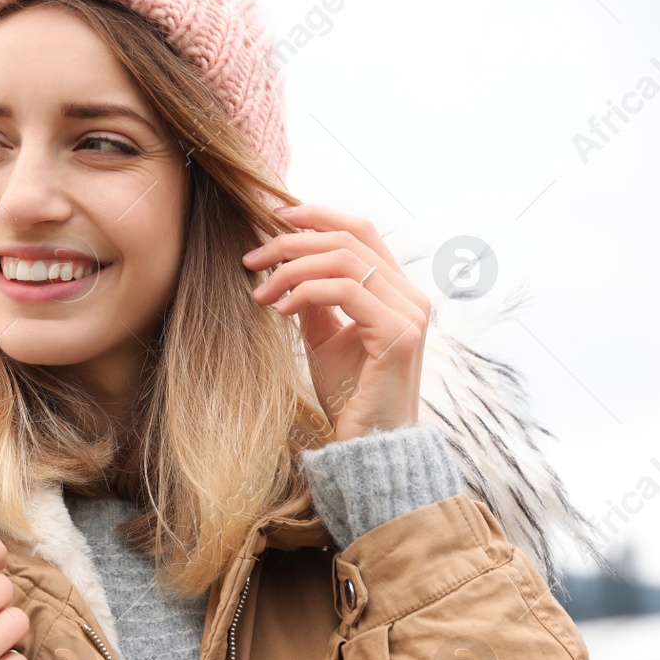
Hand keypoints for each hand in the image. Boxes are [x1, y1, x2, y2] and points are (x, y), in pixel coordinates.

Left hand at [243, 204, 430, 441]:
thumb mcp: (324, 339)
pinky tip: (279, 309)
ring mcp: (409, 312)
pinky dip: (305, 292)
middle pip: (348, 237)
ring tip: (259, 292)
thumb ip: (314, 301)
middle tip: (250, 259)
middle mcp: (410, 295)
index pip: (360, 230)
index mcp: (396, 290)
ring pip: (344, 259)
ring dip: (291, 268)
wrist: (369, 443)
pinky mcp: (398, 333)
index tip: (272, 219)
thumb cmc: (349, 394)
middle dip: (291, 242)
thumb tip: (285, 269)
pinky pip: (345, 291)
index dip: (317, 216)